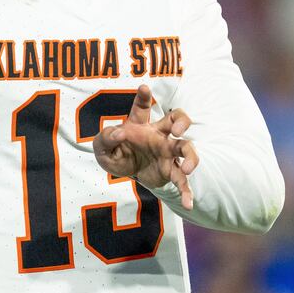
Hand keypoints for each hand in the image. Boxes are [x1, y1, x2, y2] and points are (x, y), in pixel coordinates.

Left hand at [92, 85, 199, 210]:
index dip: (143, 97)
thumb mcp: (103, 147)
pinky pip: (182, 181)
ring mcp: (167, 153)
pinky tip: (188, 203)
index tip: (143, 88)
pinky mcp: (170, 171)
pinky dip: (187, 192)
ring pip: (187, 149)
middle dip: (181, 122)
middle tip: (178, 132)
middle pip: (178, 120)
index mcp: (140, 125)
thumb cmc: (117, 152)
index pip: (142, 108)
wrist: (126, 172)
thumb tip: (119, 133)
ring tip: (186, 170)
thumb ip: (107, 137)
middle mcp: (158, 135)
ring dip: (190, 158)